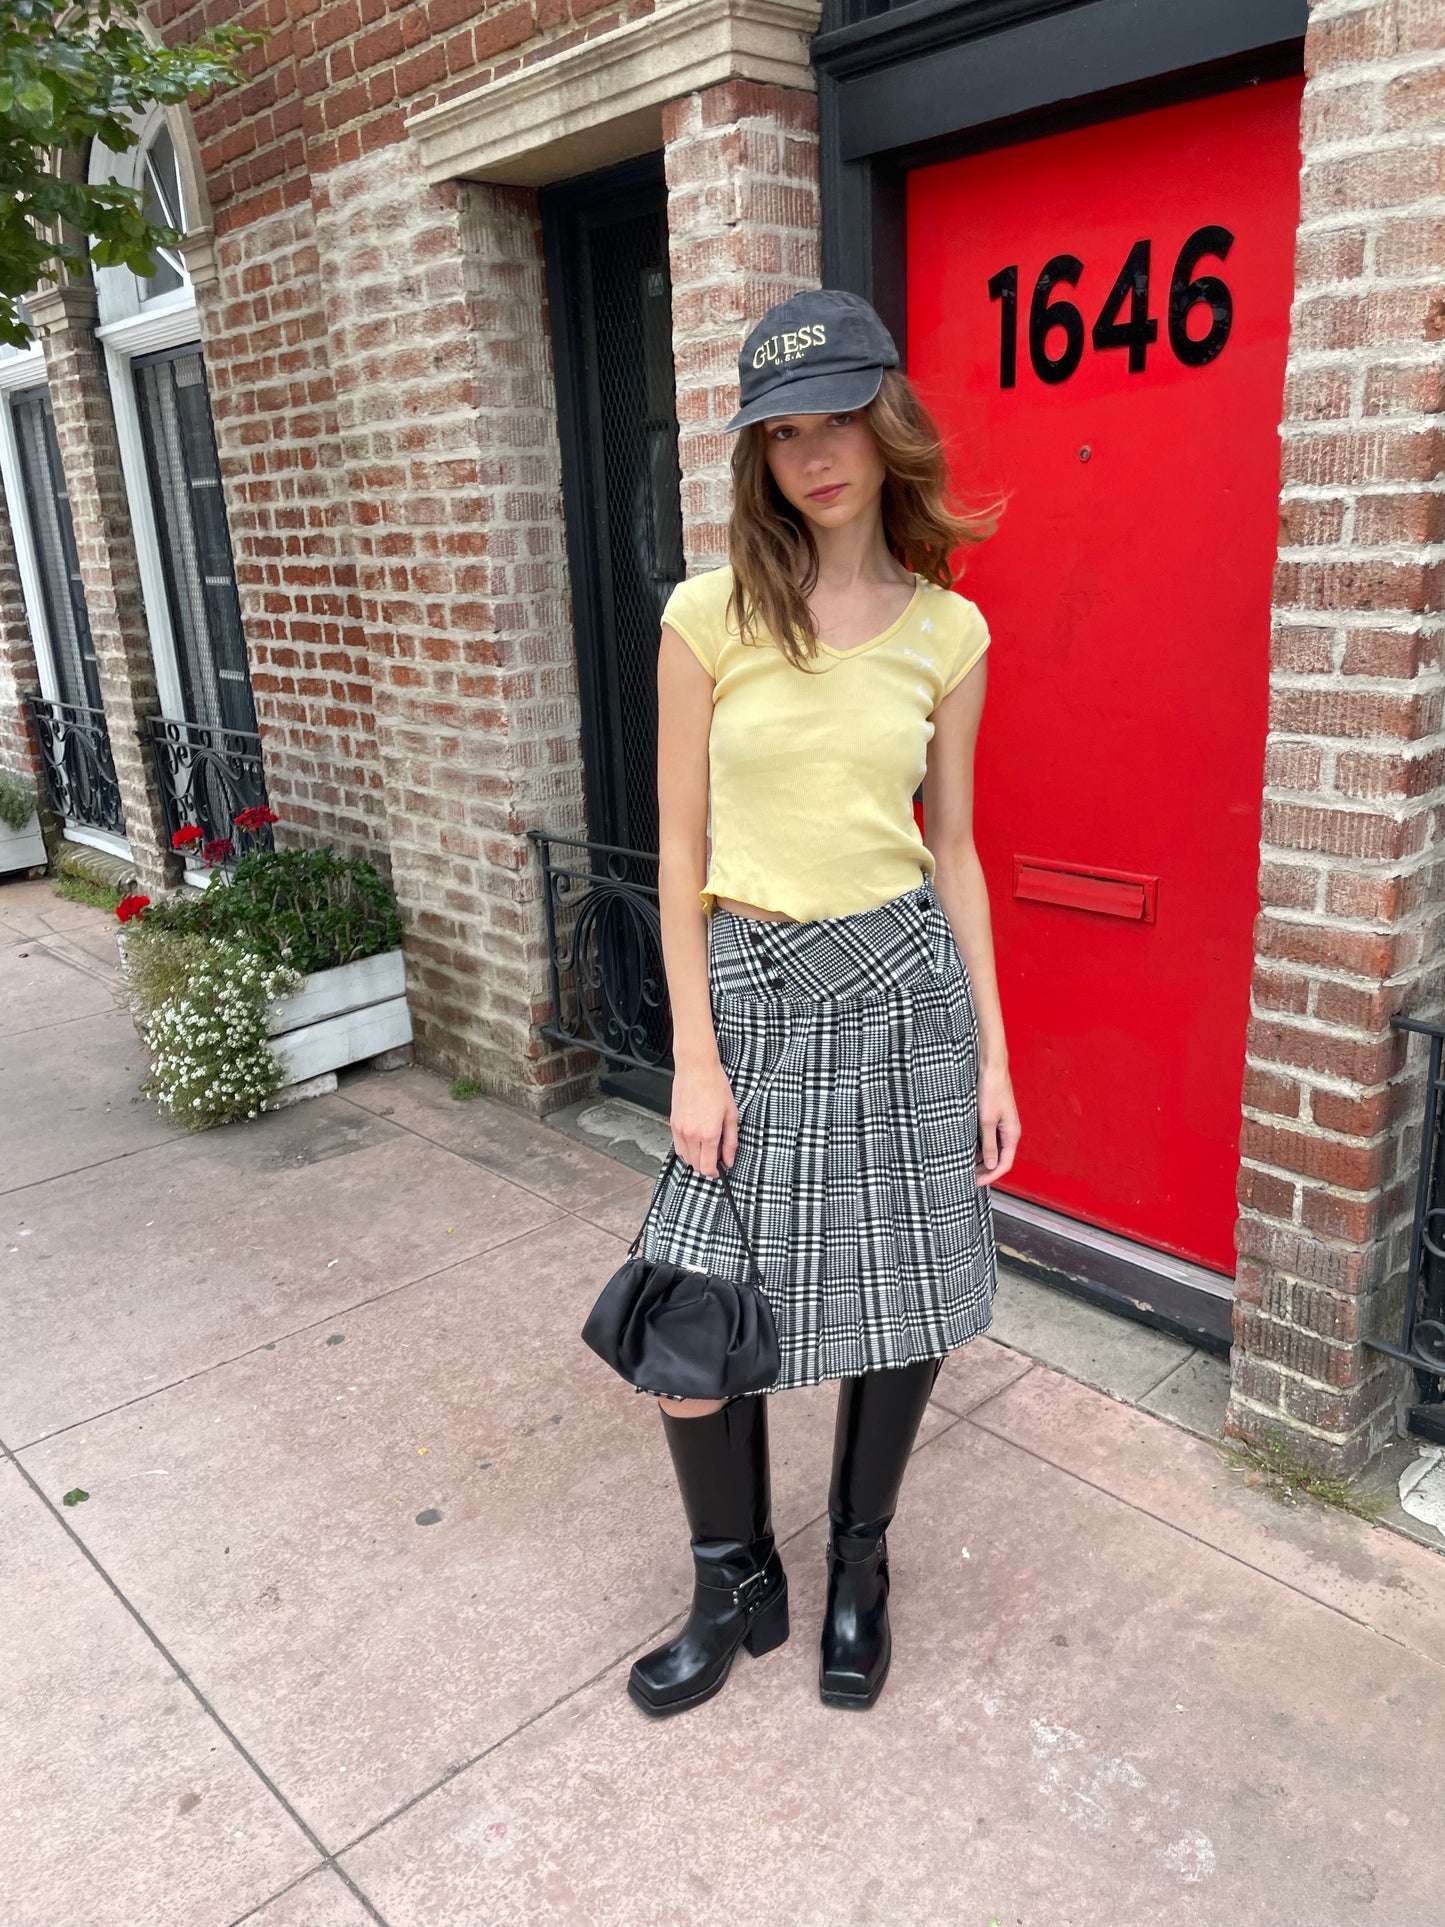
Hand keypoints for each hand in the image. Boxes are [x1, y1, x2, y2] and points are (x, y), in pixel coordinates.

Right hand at [670, 1056, 739, 1178]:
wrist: (696, 1068)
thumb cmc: (715, 1085)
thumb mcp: (731, 1114)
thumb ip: (731, 1141)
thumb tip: (729, 1159)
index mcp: (709, 1133)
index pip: (707, 1167)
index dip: (715, 1173)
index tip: (720, 1170)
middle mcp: (691, 1134)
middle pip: (695, 1165)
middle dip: (707, 1165)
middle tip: (717, 1154)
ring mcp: (680, 1129)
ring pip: (685, 1157)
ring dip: (696, 1158)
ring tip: (707, 1145)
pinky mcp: (673, 1123)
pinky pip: (677, 1146)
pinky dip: (687, 1148)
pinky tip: (696, 1138)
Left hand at [975, 1060, 1019, 1185]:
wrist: (991, 1068)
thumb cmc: (991, 1090)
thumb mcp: (986, 1121)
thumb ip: (989, 1145)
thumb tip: (991, 1165)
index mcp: (1012, 1134)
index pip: (1005, 1164)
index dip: (991, 1176)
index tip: (976, 1182)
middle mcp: (1010, 1132)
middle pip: (999, 1159)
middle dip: (985, 1170)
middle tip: (968, 1177)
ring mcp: (1003, 1125)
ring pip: (993, 1149)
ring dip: (981, 1159)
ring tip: (965, 1165)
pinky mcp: (995, 1119)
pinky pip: (989, 1138)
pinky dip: (979, 1146)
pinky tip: (967, 1149)